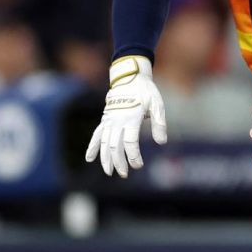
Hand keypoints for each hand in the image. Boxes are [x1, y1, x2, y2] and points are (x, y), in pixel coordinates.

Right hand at [85, 55, 167, 177]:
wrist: (130, 77)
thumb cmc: (146, 92)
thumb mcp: (158, 105)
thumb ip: (159, 124)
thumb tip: (162, 142)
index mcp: (131, 118)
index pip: (130, 142)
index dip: (133, 156)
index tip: (138, 165)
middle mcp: (118, 121)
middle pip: (115, 146)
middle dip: (118, 162)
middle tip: (124, 174)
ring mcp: (109, 121)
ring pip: (104, 143)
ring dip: (105, 159)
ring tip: (109, 172)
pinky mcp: (105, 120)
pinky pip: (96, 135)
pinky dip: (92, 147)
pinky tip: (89, 159)